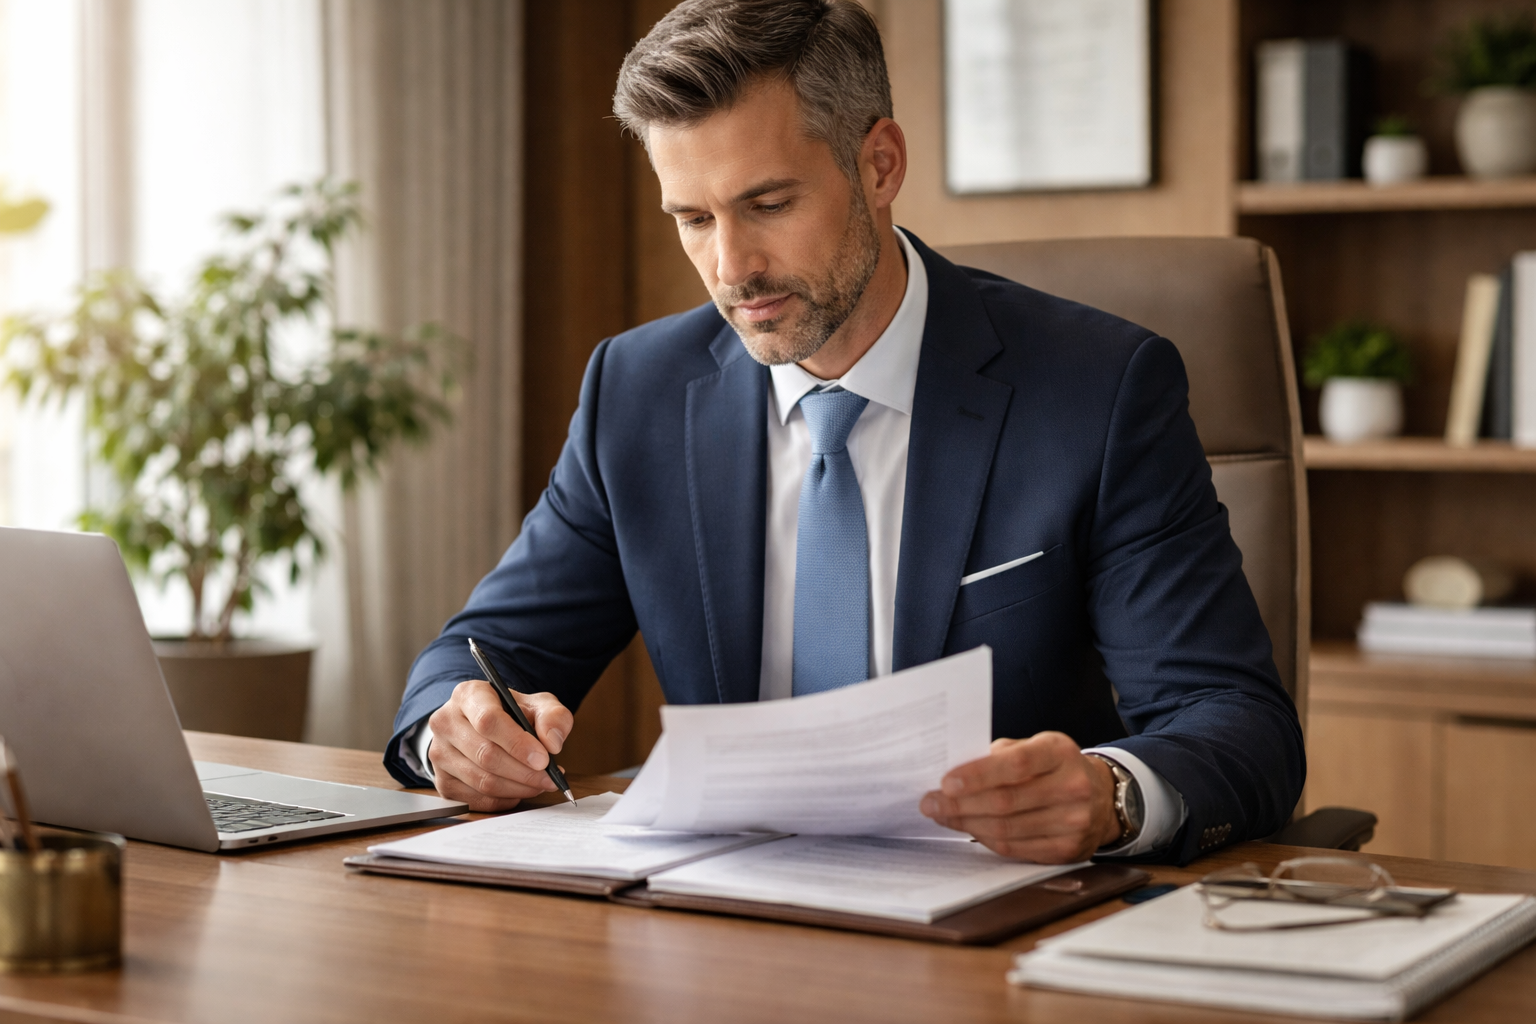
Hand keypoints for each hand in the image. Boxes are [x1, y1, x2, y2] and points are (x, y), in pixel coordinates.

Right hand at [427, 679, 573, 811]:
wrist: (484, 727)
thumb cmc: (511, 714)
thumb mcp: (537, 705)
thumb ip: (553, 717)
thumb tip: (552, 743)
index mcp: (468, 695)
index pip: (488, 720)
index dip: (517, 743)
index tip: (543, 759)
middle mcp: (446, 722)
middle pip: (485, 754)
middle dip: (524, 772)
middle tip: (550, 778)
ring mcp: (439, 753)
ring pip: (481, 781)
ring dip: (517, 788)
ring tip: (540, 784)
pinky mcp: (441, 781)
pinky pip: (476, 799)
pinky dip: (504, 800)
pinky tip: (520, 790)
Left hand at [918, 732, 1120, 862]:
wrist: (1103, 796)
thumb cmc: (1055, 767)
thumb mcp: (1036, 746)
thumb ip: (1000, 755)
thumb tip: (954, 770)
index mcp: (1060, 753)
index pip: (1016, 765)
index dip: (978, 775)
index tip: (945, 782)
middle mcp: (1072, 787)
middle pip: (1006, 802)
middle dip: (960, 804)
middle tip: (930, 802)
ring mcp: (1073, 822)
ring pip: (1007, 829)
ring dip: (967, 824)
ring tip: (942, 816)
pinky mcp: (1067, 850)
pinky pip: (1015, 849)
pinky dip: (986, 839)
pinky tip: (969, 829)